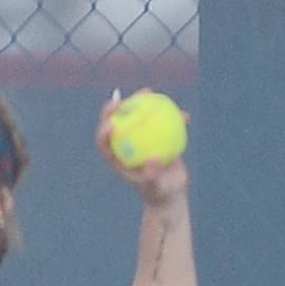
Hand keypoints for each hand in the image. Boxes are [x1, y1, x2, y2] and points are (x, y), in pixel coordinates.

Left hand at [95, 88, 189, 207]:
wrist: (171, 193)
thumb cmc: (159, 194)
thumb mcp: (156, 188)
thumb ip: (152, 176)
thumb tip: (154, 160)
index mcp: (117, 158)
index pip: (104, 143)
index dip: (103, 131)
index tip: (112, 124)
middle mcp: (124, 145)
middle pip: (115, 122)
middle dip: (114, 108)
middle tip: (123, 99)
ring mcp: (139, 138)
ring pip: (136, 115)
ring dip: (140, 100)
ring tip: (149, 91)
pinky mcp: (155, 136)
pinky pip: (159, 120)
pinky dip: (169, 114)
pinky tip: (181, 112)